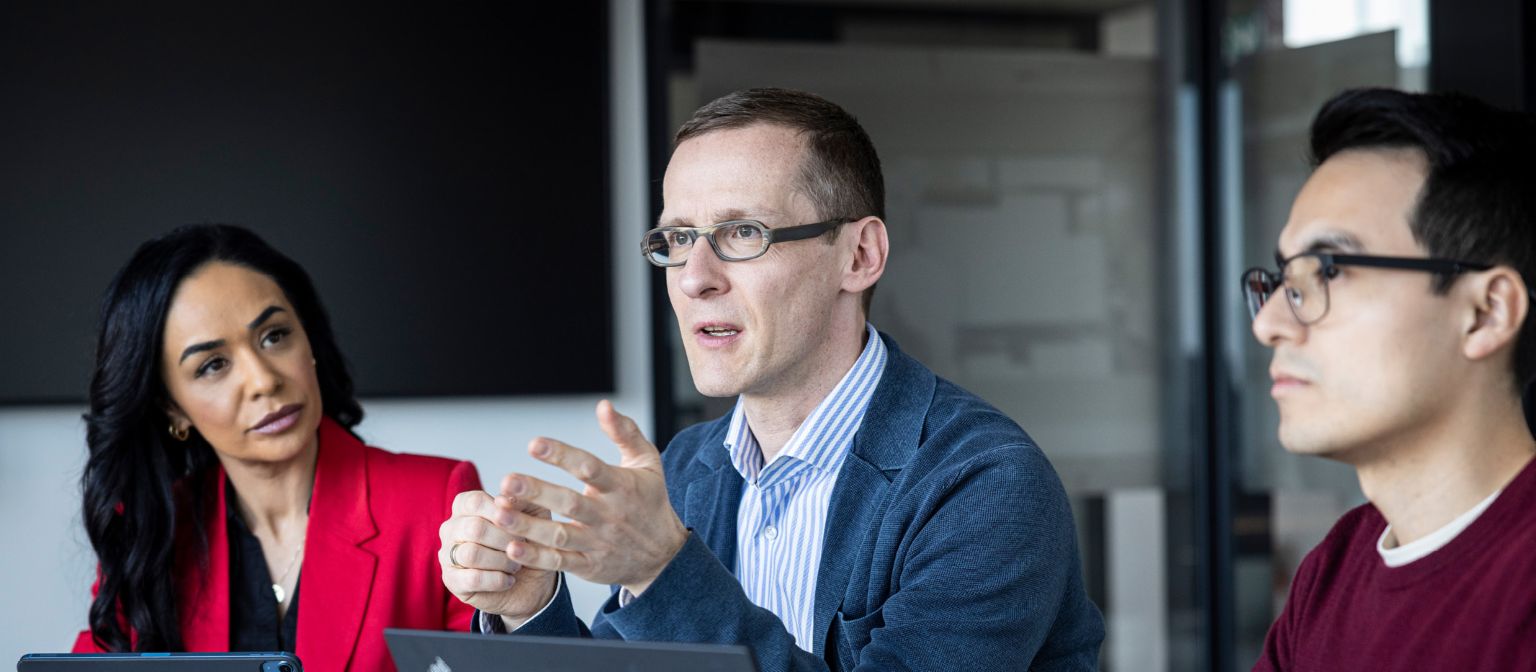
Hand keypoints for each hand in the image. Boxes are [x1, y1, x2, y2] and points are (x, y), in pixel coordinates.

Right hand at [438, 489, 557, 627]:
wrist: (532, 582)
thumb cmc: (529, 542)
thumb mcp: (534, 517)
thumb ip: (521, 502)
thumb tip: (503, 499)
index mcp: (466, 506)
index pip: (475, 501)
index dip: (501, 513)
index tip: (520, 523)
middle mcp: (451, 527)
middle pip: (474, 528)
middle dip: (505, 540)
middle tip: (521, 547)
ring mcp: (447, 554)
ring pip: (471, 554)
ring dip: (502, 561)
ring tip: (515, 566)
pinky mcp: (451, 580)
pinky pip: (472, 579)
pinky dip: (497, 580)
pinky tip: (508, 580)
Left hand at [495, 400, 688, 595]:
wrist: (664, 556)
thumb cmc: (650, 501)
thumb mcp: (647, 462)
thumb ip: (625, 432)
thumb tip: (603, 405)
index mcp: (621, 486)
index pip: (589, 468)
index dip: (561, 455)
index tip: (533, 444)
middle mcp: (609, 515)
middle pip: (570, 503)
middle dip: (537, 492)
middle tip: (507, 481)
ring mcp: (598, 542)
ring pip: (560, 535)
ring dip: (528, 526)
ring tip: (500, 513)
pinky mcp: (589, 565)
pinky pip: (559, 562)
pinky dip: (536, 557)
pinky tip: (512, 547)